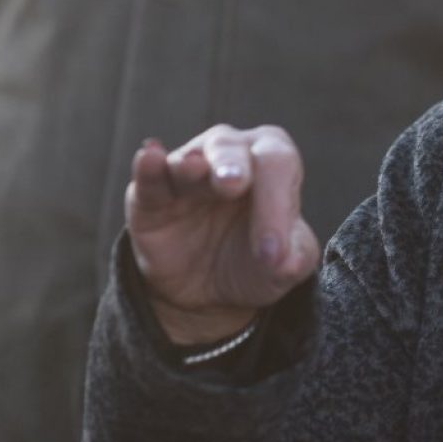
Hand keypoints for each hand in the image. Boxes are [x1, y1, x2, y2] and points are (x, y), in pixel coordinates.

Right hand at [125, 125, 320, 346]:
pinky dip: (148, 167)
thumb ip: (294, 259)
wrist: (207, 292)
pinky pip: (148, 177)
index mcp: (271, 164)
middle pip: (234, 149)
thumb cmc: (254, 261)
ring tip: (194, 169)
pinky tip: (150, 158)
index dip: (277, 205)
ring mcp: (186, 172)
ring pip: (190, 158)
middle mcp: (230, 155)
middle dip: (233, 166)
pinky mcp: (148, 196)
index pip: (278, 166)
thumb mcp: (283, 267)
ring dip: (192, 166)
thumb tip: (285, 261)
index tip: (272, 254)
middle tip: (234, 184)